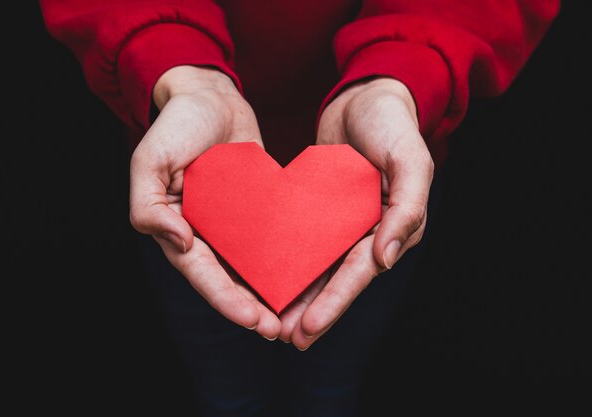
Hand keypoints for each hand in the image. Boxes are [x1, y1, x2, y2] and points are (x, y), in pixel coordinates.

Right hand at [129, 66, 280, 339]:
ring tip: (295, 314)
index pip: (202, 274)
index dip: (226, 300)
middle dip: (252, 307)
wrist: (210, 95)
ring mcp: (232, 220)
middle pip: (229, 279)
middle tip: (279, 330)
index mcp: (177, 227)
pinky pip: (269, 236)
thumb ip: (148, 207)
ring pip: (252, 265)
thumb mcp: (150, 160)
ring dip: (270, 290)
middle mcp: (205, 231)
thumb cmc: (176, 125)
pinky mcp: (256, 206)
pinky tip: (307, 270)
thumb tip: (177, 243)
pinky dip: (284, 256)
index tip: (253, 321)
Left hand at [280, 77, 433, 348]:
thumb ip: (408, 207)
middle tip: (285, 338)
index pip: (361, 272)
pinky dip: (290, 260)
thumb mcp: (410, 158)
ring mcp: (345, 222)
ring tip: (273, 323)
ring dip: (299, 295)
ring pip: (320, 266)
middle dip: (313, 311)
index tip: (308, 328)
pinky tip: (267, 277)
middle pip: (338, 279)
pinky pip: (306, 240)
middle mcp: (370, 231)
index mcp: (395, 226)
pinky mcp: (323, 209)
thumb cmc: (393, 123)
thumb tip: (386, 259)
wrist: (367, 95)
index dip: (335, 302)